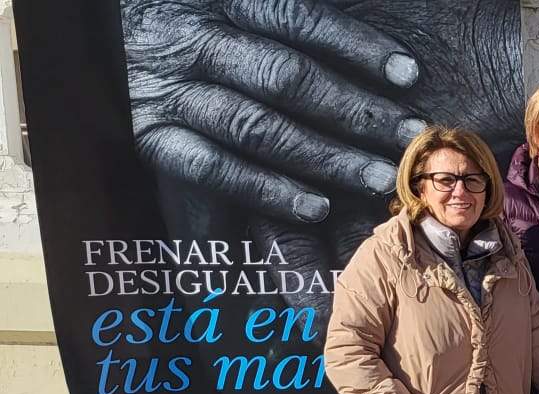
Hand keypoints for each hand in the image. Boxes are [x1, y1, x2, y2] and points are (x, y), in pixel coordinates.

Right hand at [122, 0, 427, 224]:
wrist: (105, 34)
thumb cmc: (197, 25)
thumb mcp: (233, 6)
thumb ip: (289, 25)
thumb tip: (380, 58)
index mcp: (221, 0)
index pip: (297, 19)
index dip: (357, 46)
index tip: (410, 74)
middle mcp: (194, 42)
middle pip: (286, 79)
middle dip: (355, 112)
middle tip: (409, 138)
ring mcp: (171, 92)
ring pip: (257, 127)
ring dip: (324, 157)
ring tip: (377, 176)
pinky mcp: (151, 136)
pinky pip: (214, 168)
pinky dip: (267, 189)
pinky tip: (317, 206)